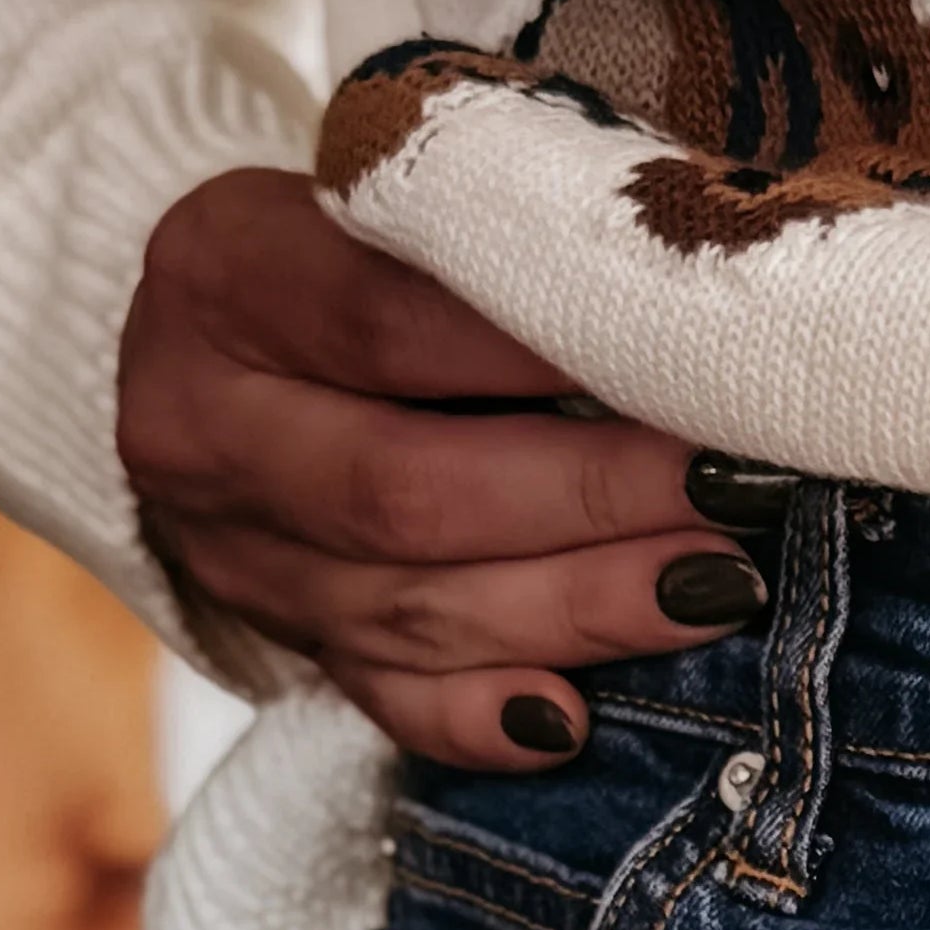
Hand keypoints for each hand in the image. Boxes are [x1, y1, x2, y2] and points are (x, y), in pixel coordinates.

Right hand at [117, 168, 774, 767]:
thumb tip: (683, 312)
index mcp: (222, 275)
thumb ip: (498, 241)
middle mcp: (201, 423)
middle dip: (588, 502)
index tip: (675, 358)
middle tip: (729, 493)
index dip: (536, 350)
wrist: (230, 347)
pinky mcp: (282, 640)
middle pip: (404, 491)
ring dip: (580, 611)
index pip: (384, 320)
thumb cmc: (366, 254)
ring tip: (716, 589)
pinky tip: (577, 720)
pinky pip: (387, 702)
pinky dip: (486, 720)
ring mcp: (236, 550)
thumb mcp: (396, 208)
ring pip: (412, 611)